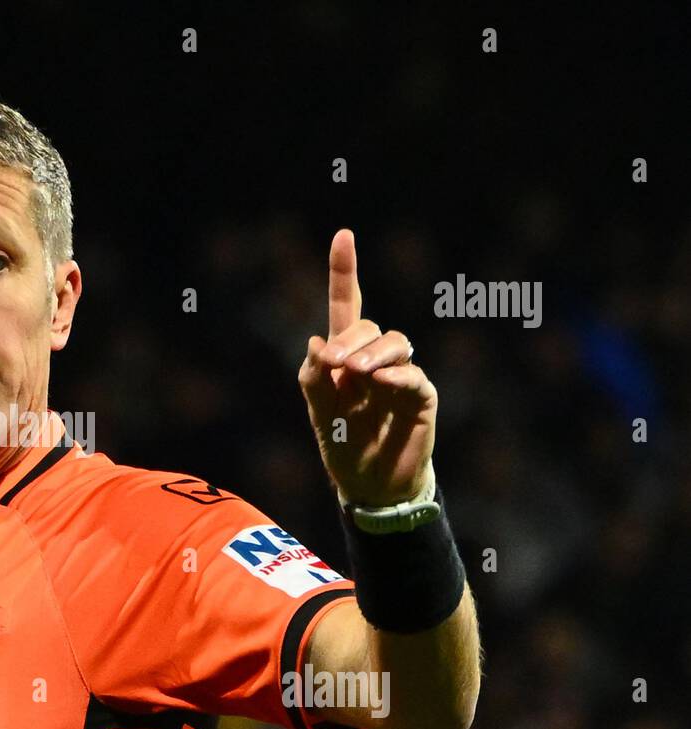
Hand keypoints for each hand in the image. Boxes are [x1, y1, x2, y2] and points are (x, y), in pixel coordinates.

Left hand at [297, 229, 436, 506]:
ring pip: (395, 342)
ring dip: (372, 353)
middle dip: (349, 339)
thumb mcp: (319, 413)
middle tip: (334, 364)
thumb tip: (316, 341)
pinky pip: (413, 376)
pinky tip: (382, 381)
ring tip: (355, 372)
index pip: (345, 306)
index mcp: (346, 356)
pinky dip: (396, 375)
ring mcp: (400, 375)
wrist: (371, 486)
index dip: (344, 272)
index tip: (343, 235)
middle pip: (367, 325)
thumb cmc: (344, 446)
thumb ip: (313, 378)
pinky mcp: (421, 397)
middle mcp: (375, 359)